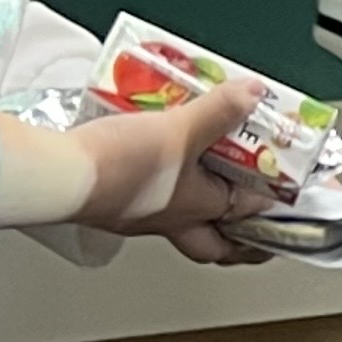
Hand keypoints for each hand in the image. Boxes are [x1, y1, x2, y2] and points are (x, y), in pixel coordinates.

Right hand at [69, 82, 275, 259]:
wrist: (58, 175)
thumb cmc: (120, 167)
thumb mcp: (181, 130)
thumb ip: (218, 112)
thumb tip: (253, 95)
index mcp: (201, 211)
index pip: (250, 214)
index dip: (270, 200)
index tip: (283, 184)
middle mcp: (173, 221)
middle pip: (217, 245)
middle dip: (238, 238)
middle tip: (254, 224)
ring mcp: (140, 216)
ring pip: (182, 223)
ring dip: (198, 206)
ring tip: (206, 178)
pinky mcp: (112, 202)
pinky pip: (147, 200)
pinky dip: (159, 184)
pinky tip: (154, 162)